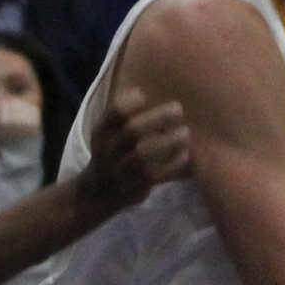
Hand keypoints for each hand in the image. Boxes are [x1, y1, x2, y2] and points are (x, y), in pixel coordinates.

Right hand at [77, 87, 190, 209]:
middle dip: (157, 118)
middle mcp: (108, 150)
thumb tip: (154, 91)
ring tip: (186, 133)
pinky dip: (171, 165)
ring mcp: (119, 170)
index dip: (131, 102)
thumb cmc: (113, 153)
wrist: (99, 193)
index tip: (148, 96)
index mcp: (102, 131)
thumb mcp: (110, 133)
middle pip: (132, 130)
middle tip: (178, 109)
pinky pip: (154, 176)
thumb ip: (126, 116)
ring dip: (166, 142)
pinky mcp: (133, 187)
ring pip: (142, 154)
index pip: (115, 112)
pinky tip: (185, 156)